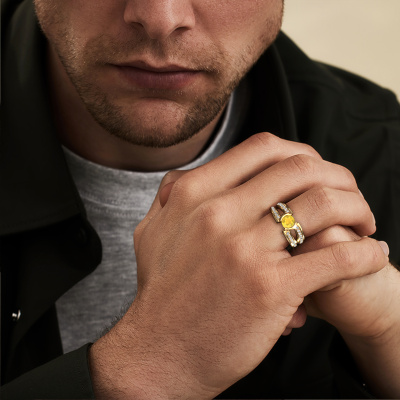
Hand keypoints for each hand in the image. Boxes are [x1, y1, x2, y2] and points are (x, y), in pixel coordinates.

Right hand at [89, 133, 387, 398]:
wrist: (159, 353)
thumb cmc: (160, 295)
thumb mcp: (152, 233)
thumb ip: (169, 198)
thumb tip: (183, 177)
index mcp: (195, 195)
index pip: (263, 149)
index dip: (300, 153)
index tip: (316, 171)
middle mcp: (219, 214)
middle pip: (301, 169)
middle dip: (337, 176)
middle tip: (348, 195)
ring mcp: (245, 249)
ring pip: (324, 204)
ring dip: (357, 208)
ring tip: (364, 224)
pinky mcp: (270, 288)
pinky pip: (337, 257)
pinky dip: (366, 254)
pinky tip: (372, 255)